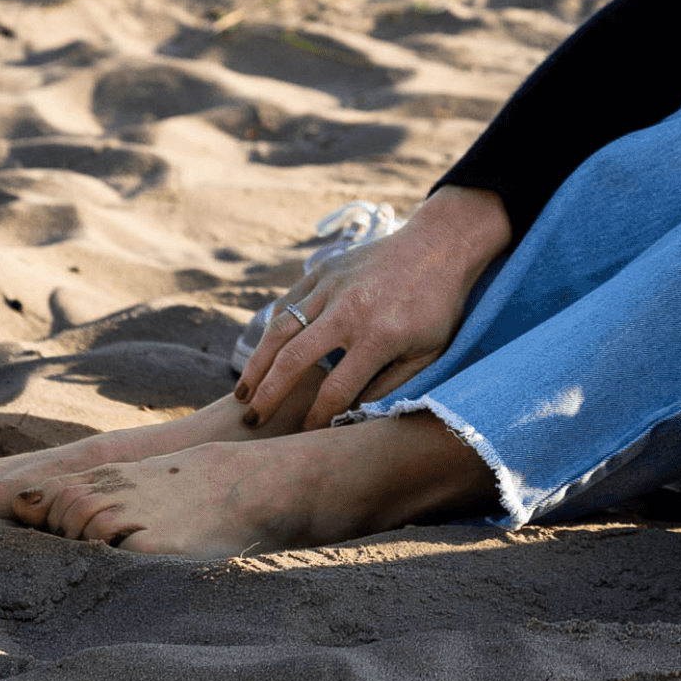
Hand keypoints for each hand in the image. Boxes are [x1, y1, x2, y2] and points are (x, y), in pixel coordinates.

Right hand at [235, 184, 511, 430]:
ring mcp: (331, 286)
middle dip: (269, 395)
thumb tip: (355, 416)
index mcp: (379, 336)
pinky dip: (269, 330)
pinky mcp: (323, 270)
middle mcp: (349, 310)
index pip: (336, 390)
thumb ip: (391, 386)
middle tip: (252, 420)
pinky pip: (287, 303)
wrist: (439, 245)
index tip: (303, 435)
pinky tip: (261, 355)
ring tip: (242, 393)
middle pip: (294, 360)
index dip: (316, 418)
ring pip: (280, 329)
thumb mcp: (428, 353)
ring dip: (256, 364)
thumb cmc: (438, 307)